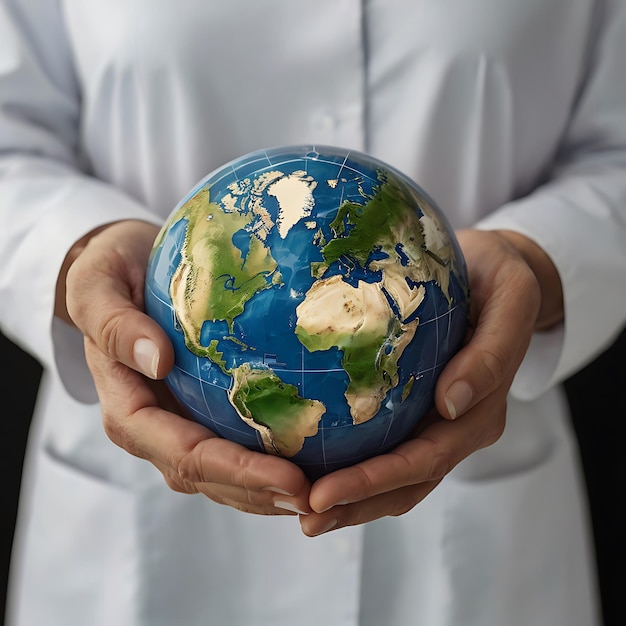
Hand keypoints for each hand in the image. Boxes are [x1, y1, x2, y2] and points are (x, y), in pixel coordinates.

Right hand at [62, 219, 311, 515]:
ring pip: (221, 475)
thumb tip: (158, 361)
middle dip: (259, 492)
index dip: (236, 472)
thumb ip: (114, 324)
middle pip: (206, 476)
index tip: (288, 478)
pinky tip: (305, 460)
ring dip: (266, 491)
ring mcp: (177, 424)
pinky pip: (232, 446)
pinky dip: (265, 462)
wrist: (122, 268)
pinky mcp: (198, 411)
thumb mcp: (97, 285)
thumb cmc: (108, 272)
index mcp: (127, 408)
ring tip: (318, 493)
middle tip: (315, 495)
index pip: (184, 454)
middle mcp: (152, 429)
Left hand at [300, 228, 561, 535]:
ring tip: (303, 512)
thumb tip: (451, 405)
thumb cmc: (503, 279)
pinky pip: (388, 446)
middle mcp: (459, 427)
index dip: (375, 482)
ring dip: (353, 499)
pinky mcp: (420, 409)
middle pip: (407, 481)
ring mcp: (438, 422)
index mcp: (481, 411)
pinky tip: (318, 467)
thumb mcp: (512, 299)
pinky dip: (357, 466)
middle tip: (304, 517)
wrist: (498, 273)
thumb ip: (492, 353)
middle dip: (355, 503)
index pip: (425, 459)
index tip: (324, 493)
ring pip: (397, 476)